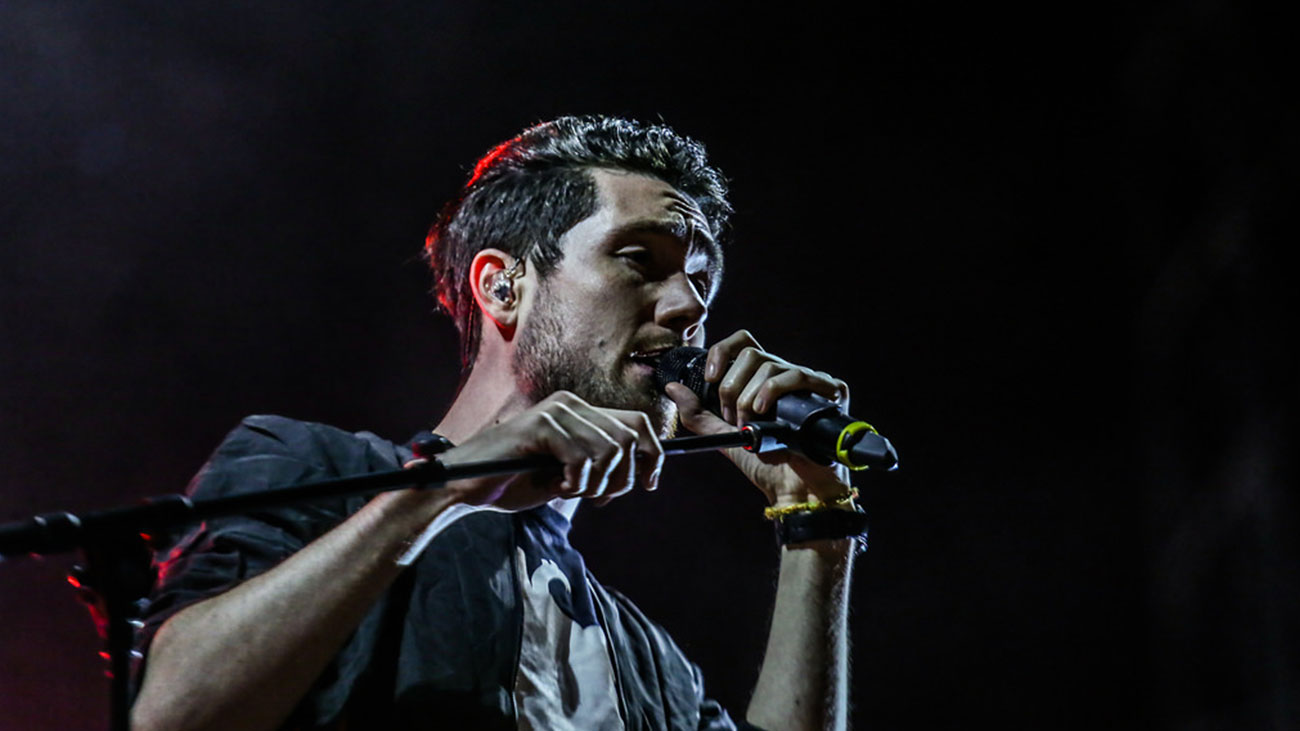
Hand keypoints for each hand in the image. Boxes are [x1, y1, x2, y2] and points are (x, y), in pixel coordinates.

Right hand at [407, 391, 663, 511]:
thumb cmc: (513, 482)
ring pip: (609, 450)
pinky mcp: (542, 426)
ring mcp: (556, 411)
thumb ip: (601, 468)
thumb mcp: (568, 476)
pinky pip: (582, 458)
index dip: (651, 454)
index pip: (636, 423)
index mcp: (579, 411)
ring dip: (596, 484)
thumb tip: (643, 474)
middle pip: (629, 437)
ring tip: (570, 492)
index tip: (649, 483)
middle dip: (622, 477)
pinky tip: (557, 489)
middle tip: (598, 498)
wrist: (464, 487)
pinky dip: (577, 483)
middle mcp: (571, 404)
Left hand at [665, 330, 852, 508]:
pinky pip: (797, 375)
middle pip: (751, 353)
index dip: (722, 352)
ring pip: (769, 364)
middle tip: (733, 419)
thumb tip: (672, 387)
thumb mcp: (724, 436)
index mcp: (761, 380)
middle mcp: (785, 375)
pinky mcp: (829, 391)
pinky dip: (773, 391)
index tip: (710, 379)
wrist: (794, 490)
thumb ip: (697, 414)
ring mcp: (808, 381)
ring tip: (750, 424)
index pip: (742, 343)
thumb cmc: (765, 464)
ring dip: (748, 397)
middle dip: (731, 388)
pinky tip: (763, 411)